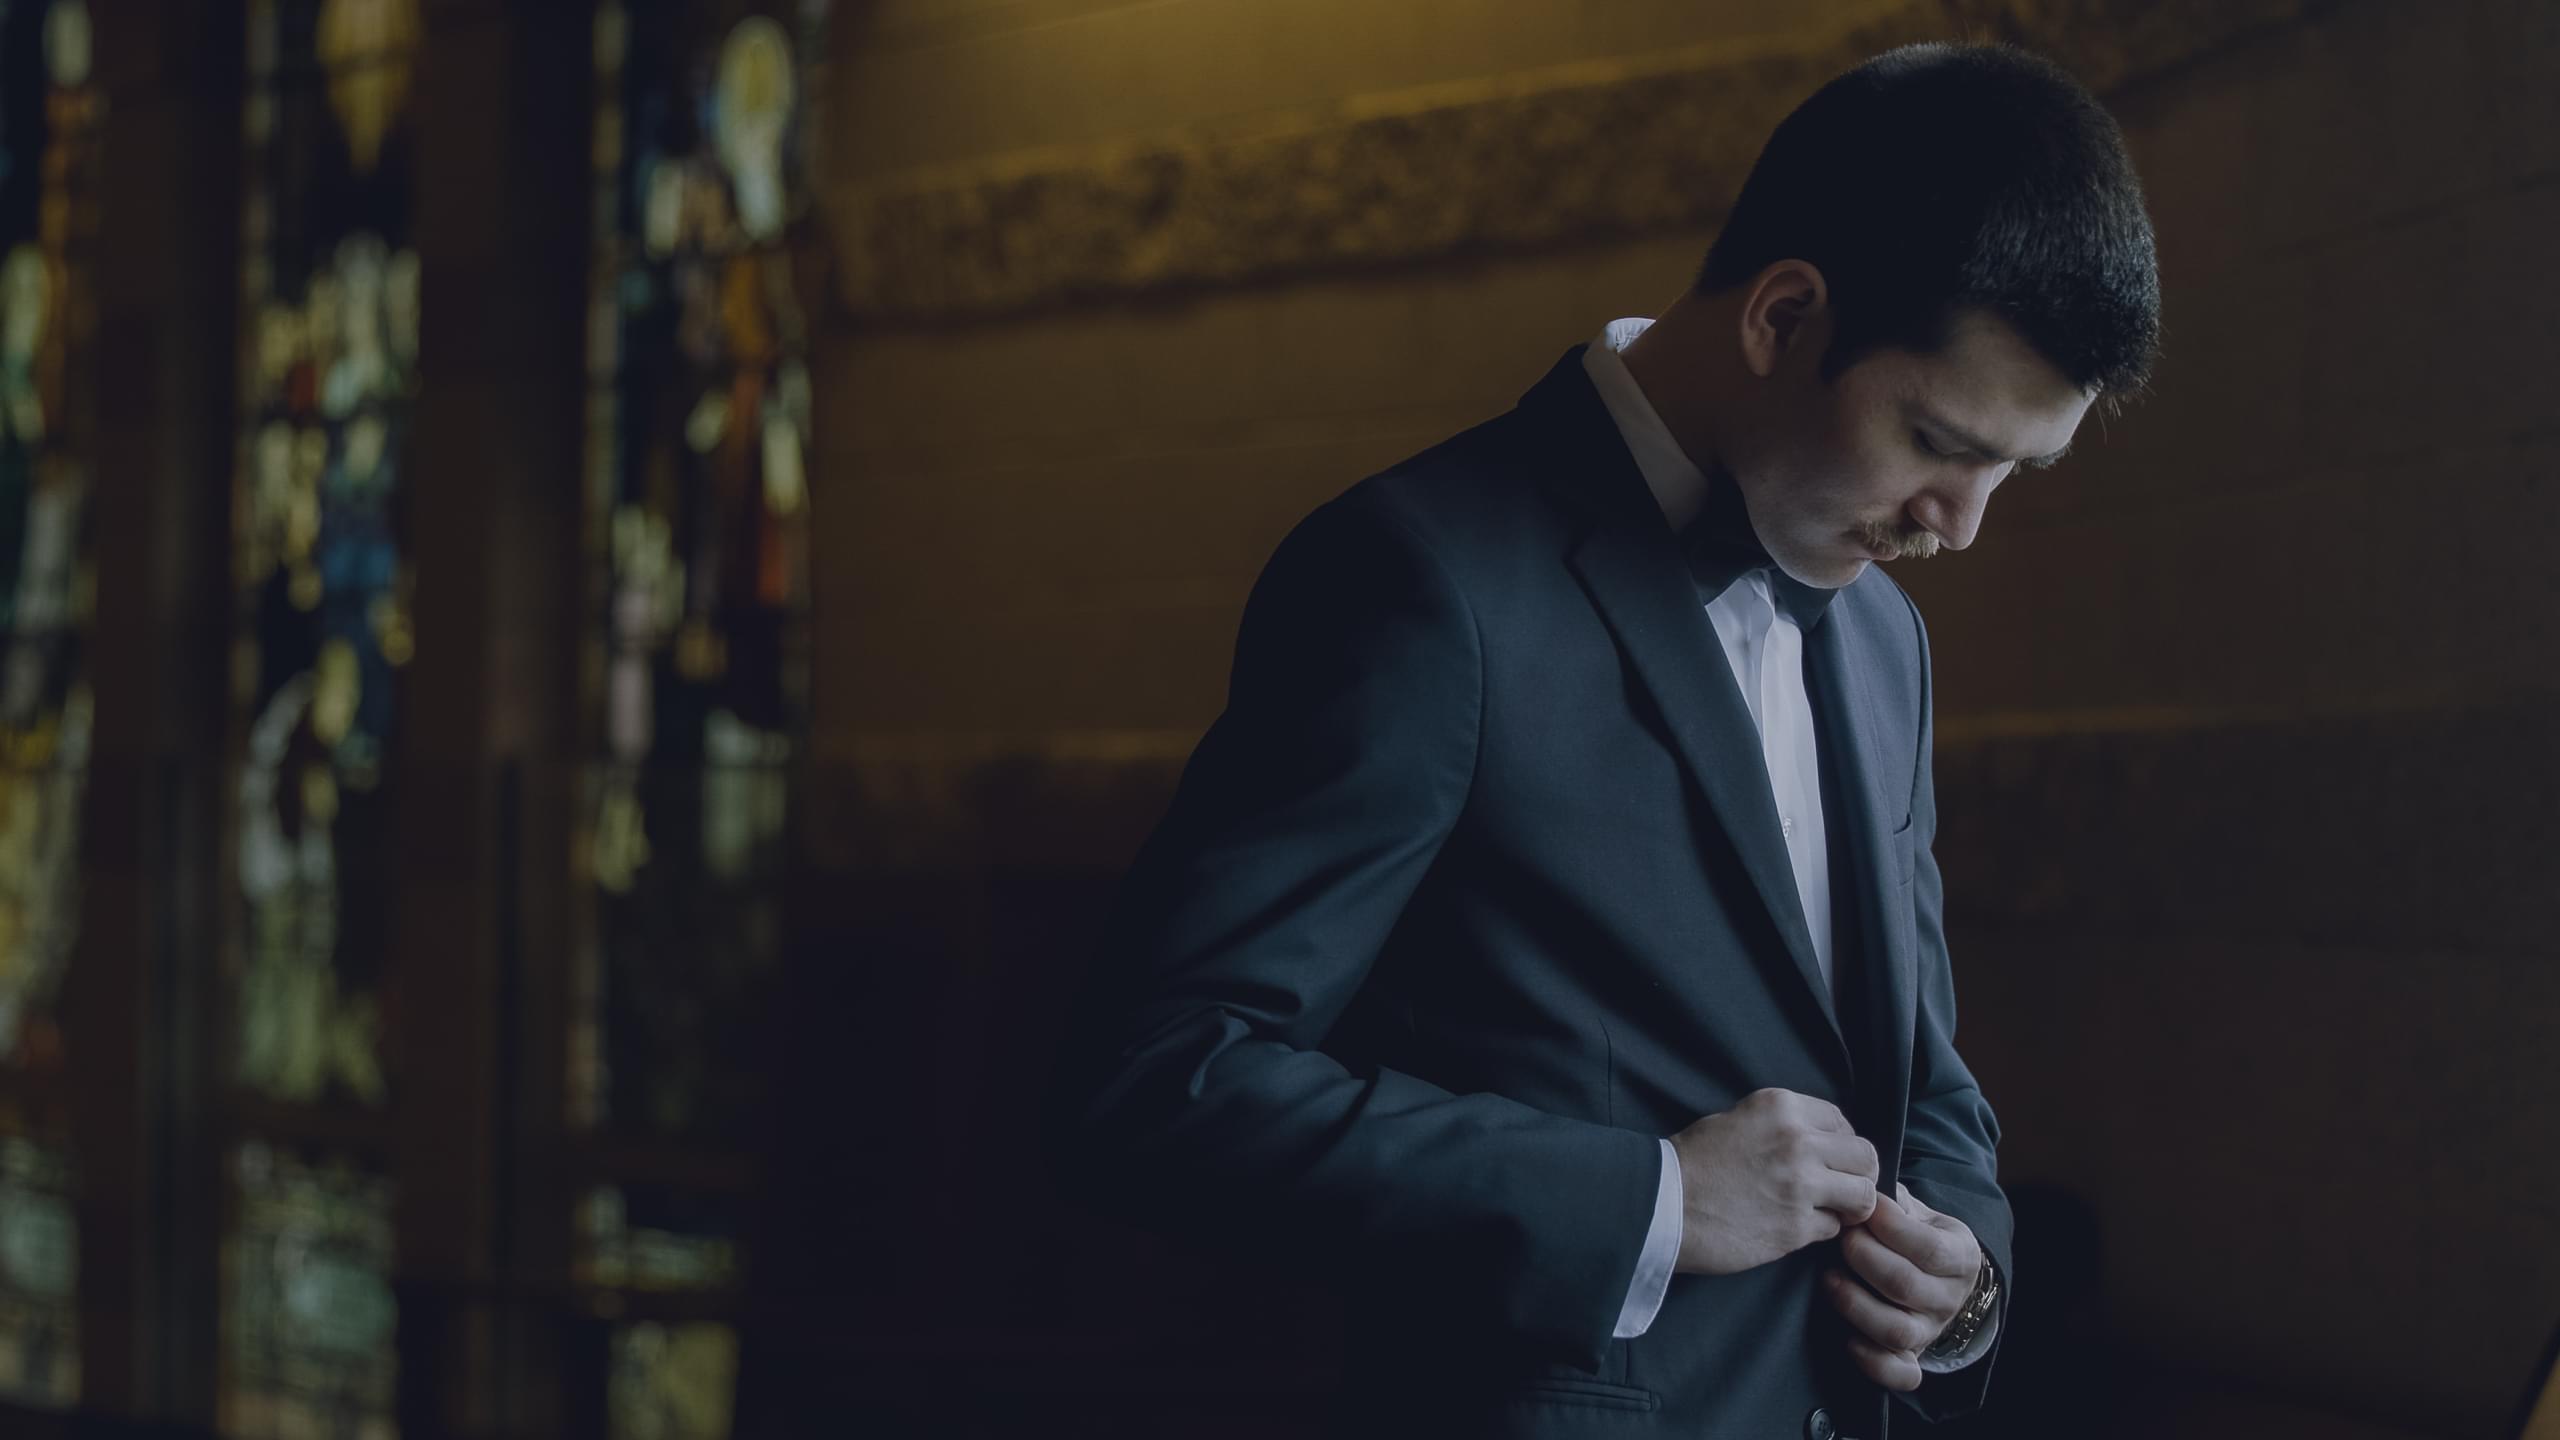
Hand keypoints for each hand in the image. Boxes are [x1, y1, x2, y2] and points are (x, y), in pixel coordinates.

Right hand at [1668, 1089, 1878, 1275]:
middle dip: (1859, 1174)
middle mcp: (1798, 1141)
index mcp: (1781, 1108)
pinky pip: (1834, 1228)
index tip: (1831, 1159)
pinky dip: (1823, 1230)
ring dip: (1851, 1206)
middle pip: (1865, 1156)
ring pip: (1863, 1195)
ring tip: (1831, 1211)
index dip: (1841, 1143)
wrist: (1661, 1204)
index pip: (1842, 1121)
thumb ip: (1781, 1125)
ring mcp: (1800, 1186)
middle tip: (1843, 1188)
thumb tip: (1819, 1141)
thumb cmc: (1692, 1162)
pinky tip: (1800, 1227)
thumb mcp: (1736, 1119)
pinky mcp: (1796, 1227)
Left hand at [1821, 1181, 1982, 1391]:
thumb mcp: (1915, 1210)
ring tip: (1829, 1279)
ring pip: (1897, 1331)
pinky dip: (1872, 1362)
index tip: (1863, 1208)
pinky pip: (1900, 1374)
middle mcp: (1950, 1298)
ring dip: (1856, 1304)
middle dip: (1865, 1259)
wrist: (1936, 1273)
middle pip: (1906, 1286)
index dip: (1891, 1228)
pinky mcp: (1912, 1358)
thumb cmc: (1913, 1233)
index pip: (1929, 1248)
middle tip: (1841, 1239)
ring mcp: (1931, 1331)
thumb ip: (1894, 1201)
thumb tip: (1859, 1186)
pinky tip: (1847, 1338)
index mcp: (1960, 1256)